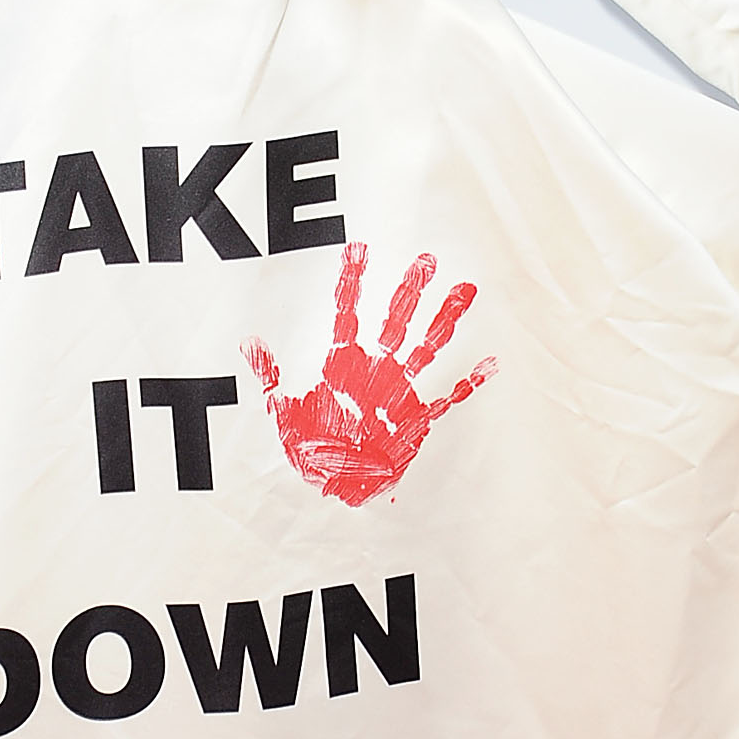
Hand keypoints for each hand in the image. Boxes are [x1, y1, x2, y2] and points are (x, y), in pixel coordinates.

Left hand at [245, 243, 494, 508]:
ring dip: (443, 321)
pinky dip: (467, 382)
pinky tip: (489, 363)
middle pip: (394, 321)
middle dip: (409, 291)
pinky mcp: (415, 421)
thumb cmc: (307, 451)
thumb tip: (249, 342)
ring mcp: (398, 394)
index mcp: (341, 366)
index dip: (353, 282)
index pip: (347, 314)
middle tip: (425, 258)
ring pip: (425, 348)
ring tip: (464, 290)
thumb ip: (270, 376)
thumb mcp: (281, 413)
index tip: (359, 249)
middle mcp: (374, 372)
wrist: (332, 489)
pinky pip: (446, 398)